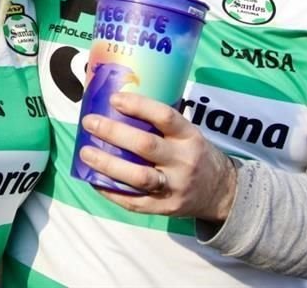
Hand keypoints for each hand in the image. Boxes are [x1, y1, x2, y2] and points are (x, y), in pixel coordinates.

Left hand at [78, 92, 237, 222]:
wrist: (221, 192)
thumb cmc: (193, 154)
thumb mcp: (187, 134)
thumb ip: (159, 125)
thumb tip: (115, 107)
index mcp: (189, 136)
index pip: (165, 116)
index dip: (138, 106)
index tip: (113, 99)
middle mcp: (183, 161)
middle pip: (146, 146)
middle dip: (114, 133)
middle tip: (89, 123)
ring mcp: (174, 187)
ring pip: (139, 177)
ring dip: (108, 165)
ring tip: (86, 153)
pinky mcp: (165, 208)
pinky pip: (134, 201)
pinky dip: (111, 191)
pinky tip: (94, 180)